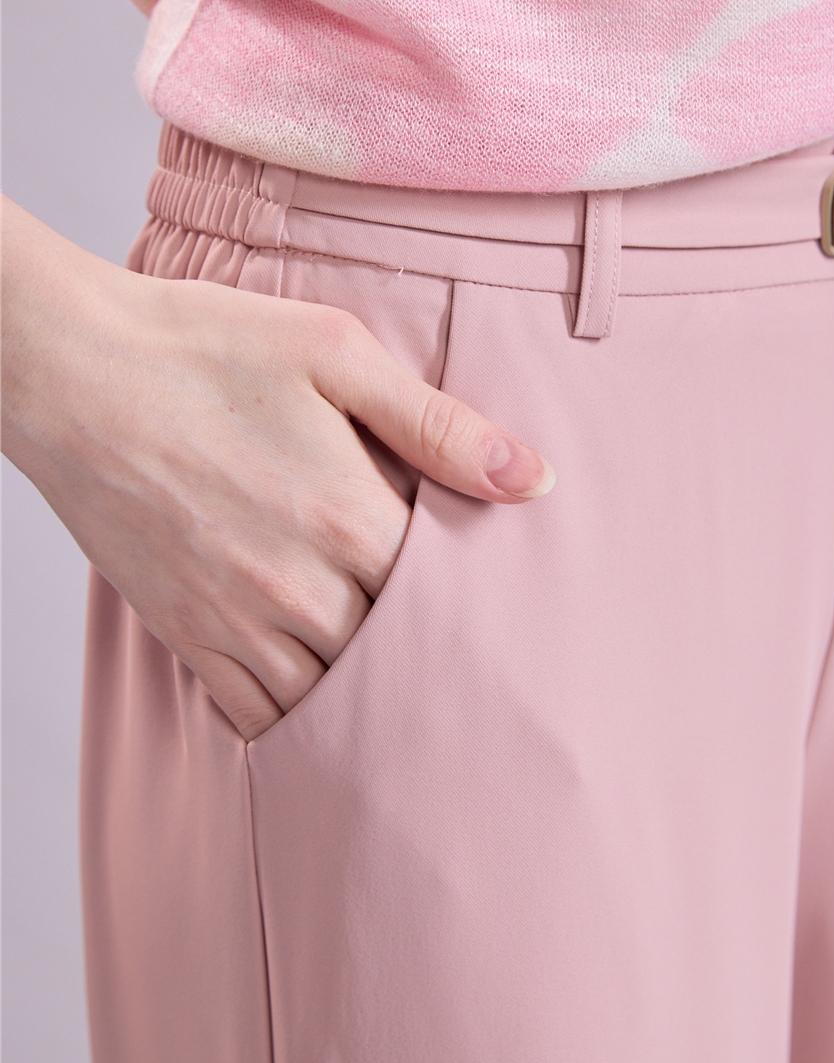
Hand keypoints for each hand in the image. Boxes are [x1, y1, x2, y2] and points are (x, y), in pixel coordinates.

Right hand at [2, 198, 554, 740]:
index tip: (494, 598)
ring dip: (368, 689)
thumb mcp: (334, 353)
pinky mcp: (184, 631)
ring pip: (331, 695)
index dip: (476, 598)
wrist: (70, 369)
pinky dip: (294, 716)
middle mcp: (297, 584)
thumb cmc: (202, 346)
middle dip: (428, 649)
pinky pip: (254, 710)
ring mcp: (235, 617)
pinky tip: (318, 701)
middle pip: (396, 654)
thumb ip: (438, 425)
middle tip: (461, 649)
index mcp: (348, 514)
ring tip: (401, 682)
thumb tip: (534, 481)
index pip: (447, 593)